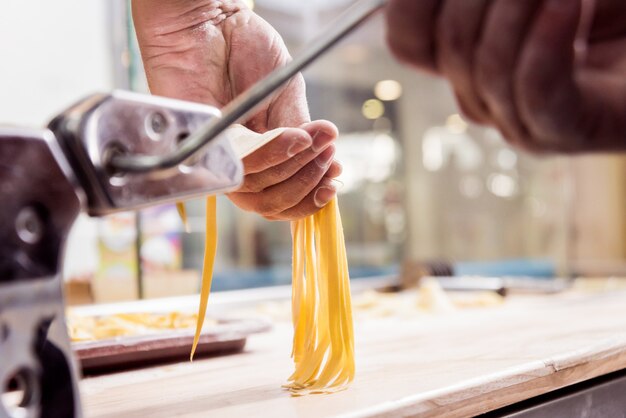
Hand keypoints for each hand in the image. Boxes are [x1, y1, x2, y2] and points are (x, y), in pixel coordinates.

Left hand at [132, 0, 340, 219]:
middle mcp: (235, 161)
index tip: (333, 184)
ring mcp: (214, 154)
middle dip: (305, 184)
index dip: (308, 198)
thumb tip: (329, 165)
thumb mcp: (286, 94)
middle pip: (267, 201)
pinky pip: (232, 163)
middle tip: (329, 158)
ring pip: (252, 188)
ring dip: (292, 167)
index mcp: (257, 155)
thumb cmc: (244, 50)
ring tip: (317, 143)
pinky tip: (295, 139)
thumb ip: (300, 132)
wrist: (211, 18)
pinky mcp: (195, 141)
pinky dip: (269, 154)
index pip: (279, 196)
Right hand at [386, 0, 625, 152]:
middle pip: (448, 44)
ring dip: (518, 7)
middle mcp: (481, 93)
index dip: (413, 1)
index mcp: (464, 57)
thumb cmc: (603, 9)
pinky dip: (546, 43)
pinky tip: (567, 3)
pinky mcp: (563, 132)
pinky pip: (533, 91)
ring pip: (486, 66)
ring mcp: (519, 119)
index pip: (408, 36)